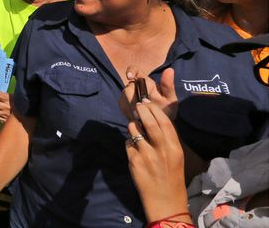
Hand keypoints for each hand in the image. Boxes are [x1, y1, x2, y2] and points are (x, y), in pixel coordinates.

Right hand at [119, 67, 177, 121]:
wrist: (161, 125)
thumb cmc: (167, 109)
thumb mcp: (170, 99)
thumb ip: (169, 86)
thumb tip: (170, 69)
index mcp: (146, 82)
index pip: (134, 70)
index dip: (130, 71)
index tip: (129, 77)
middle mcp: (135, 86)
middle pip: (128, 87)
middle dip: (131, 99)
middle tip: (138, 110)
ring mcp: (128, 95)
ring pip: (124, 97)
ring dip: (130, 107)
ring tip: (139, 116)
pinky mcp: (124, 104)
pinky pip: (122, 105)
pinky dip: (128, 112)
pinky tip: (135, 118)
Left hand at [125, 99, 190, 222]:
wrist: (165, 200)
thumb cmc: (171, 175)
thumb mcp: (175, 156)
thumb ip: (166, 138)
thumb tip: (152, 119)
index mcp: (174, 147)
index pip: (164, 122)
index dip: (154, 109)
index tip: (147, 102)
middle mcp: (161, 150)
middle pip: (149, 123)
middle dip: (142, 110)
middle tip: (137, 105)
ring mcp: (146, 155)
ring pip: (134, 131)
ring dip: (133, 127)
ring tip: (135, 130)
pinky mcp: (134, 161)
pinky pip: (128, 144)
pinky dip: (129, 143)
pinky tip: (134, 149)